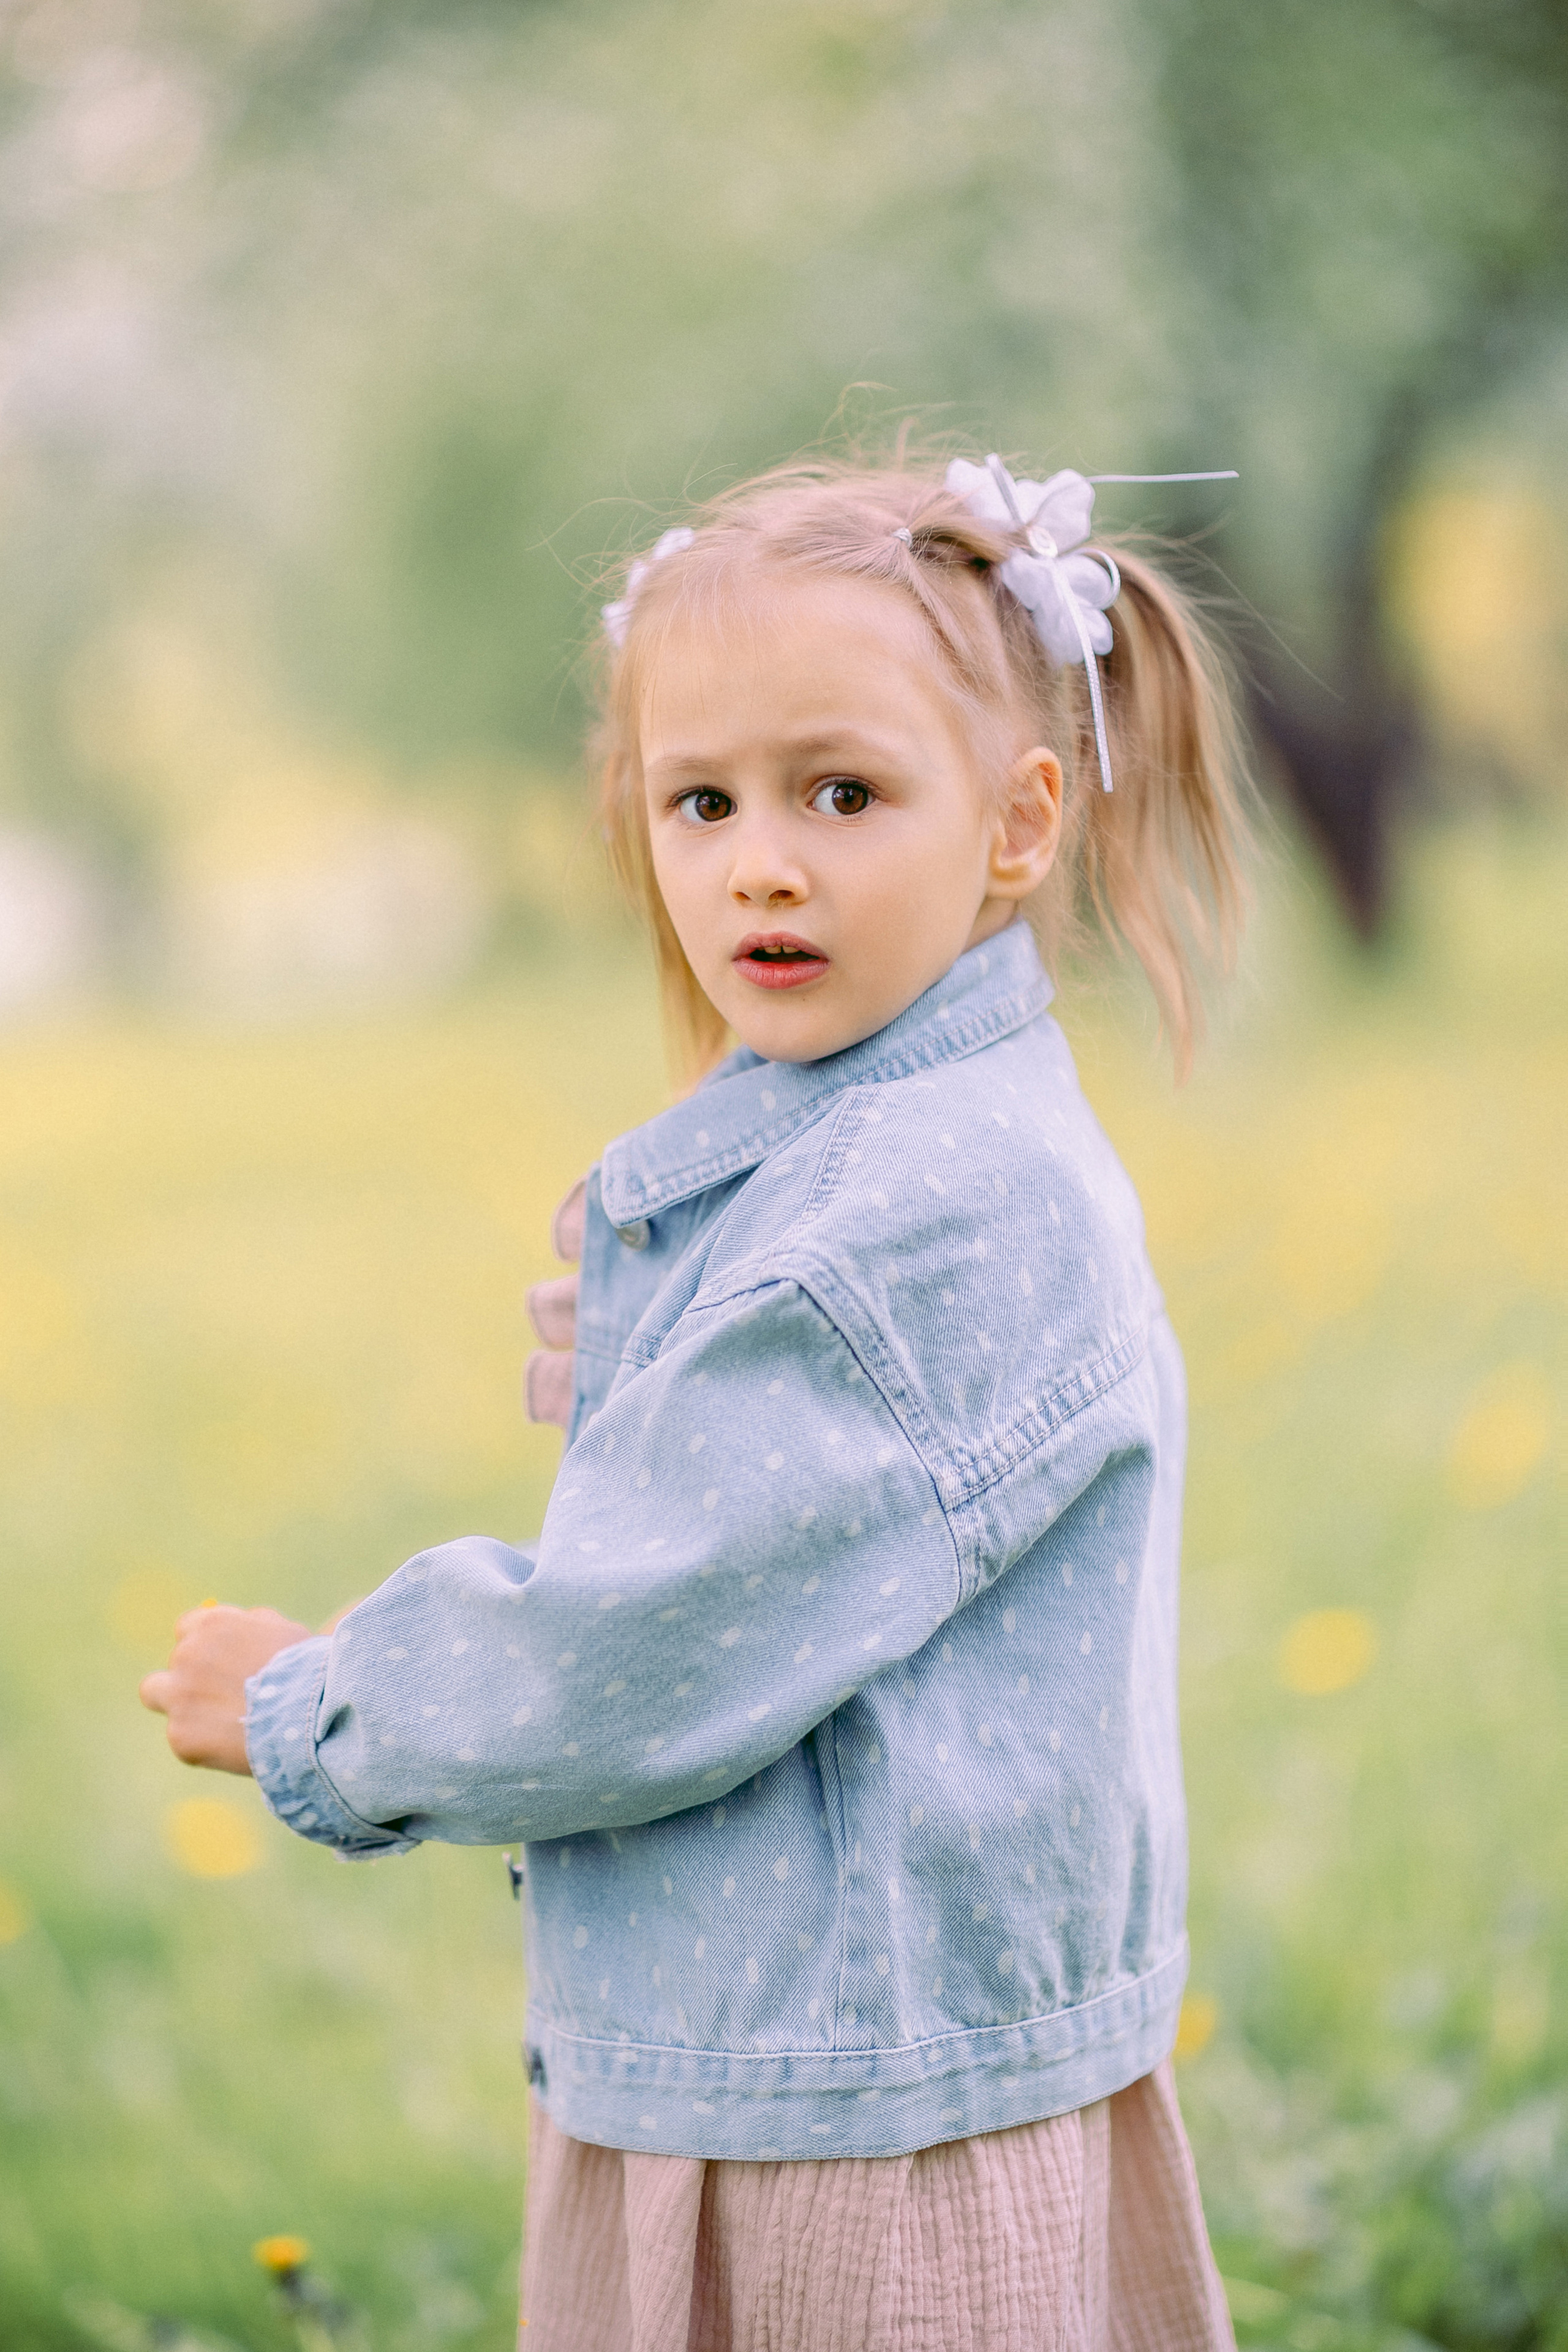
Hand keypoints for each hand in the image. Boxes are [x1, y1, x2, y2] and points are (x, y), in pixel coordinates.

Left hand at [140, 1605, 311, 1775]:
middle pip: (174, 1661)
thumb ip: (250, 1625)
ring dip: (177, 1702)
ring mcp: (180, 1696)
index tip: (220, 1663)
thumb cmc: (307, 1671)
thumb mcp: (281, 1632)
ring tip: (212, 1720)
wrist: (310, 1717)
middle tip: (223, 1695)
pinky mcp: (180, 1735)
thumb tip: (236, 1621)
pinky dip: (202, 1742)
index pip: (187, 1628)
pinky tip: (232, 1745)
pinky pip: (181, 1735)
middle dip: (193, 1675)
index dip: (204, 1645)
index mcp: (211, 1625)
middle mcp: (187, 1655)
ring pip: (155, 1692)